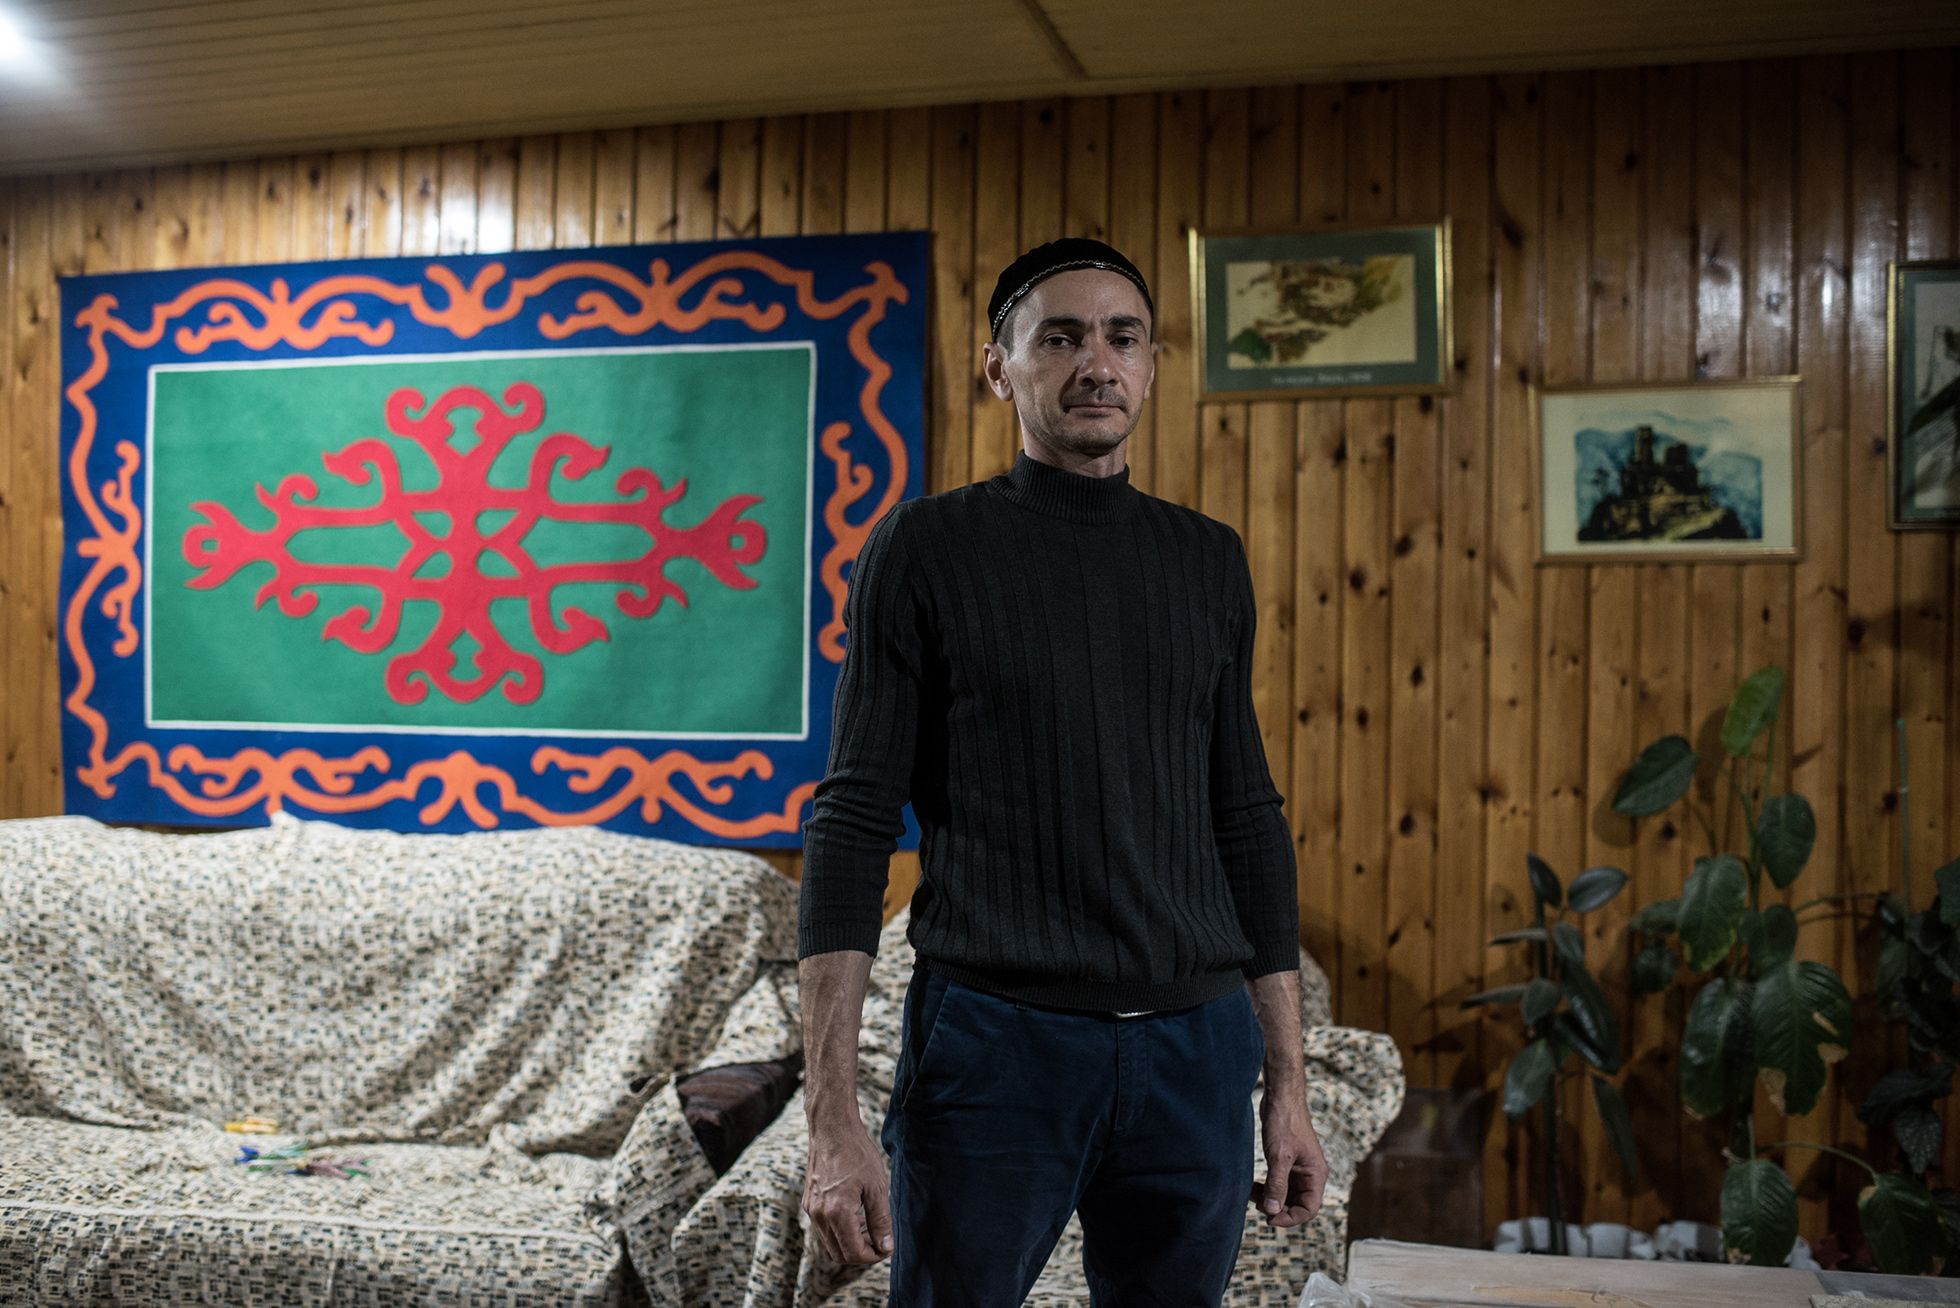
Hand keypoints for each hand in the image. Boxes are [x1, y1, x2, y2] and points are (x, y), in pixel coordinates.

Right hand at [802, 1115, 894, 1263]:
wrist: (832, 1128)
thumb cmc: (857, 1153)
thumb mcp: (877, 1186)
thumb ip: (881, 1220)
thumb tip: (886, 1247)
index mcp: (837, 1212)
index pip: (854, 1253)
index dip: (873, 1257)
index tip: (887, 1248)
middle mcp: (820, 1215)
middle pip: (840, 1254)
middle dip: (862, 1254)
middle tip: (881, 1242)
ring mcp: (811, 1209)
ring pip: (831, 1243)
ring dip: (851, 1243)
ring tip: (871, 1229)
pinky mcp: (809, 1202)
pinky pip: (824, 1228)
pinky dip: (841, 1231)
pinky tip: (857, 1216)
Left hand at [1250, 1078, 1326, 1228]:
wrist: (1281, 1097)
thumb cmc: (1285, 1122)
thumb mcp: (1279, 1156)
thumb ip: (1276, 1184)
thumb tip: (1272, 1211)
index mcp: (1316, 1174)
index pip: (1309, 1209)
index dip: (1290, 1218)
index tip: (1269, 1218)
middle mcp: (1310, 1174)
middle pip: (1298, 1205)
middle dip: (1278, 1208)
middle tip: (1257, 1205)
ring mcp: (1299, 1168)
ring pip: (1287, 1195)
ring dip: (1270, 1198)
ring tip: (1251, 1195)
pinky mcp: (1287, 1162)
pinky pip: (1280, 1183)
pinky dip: (1268, 1187)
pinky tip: (1254, 1186)